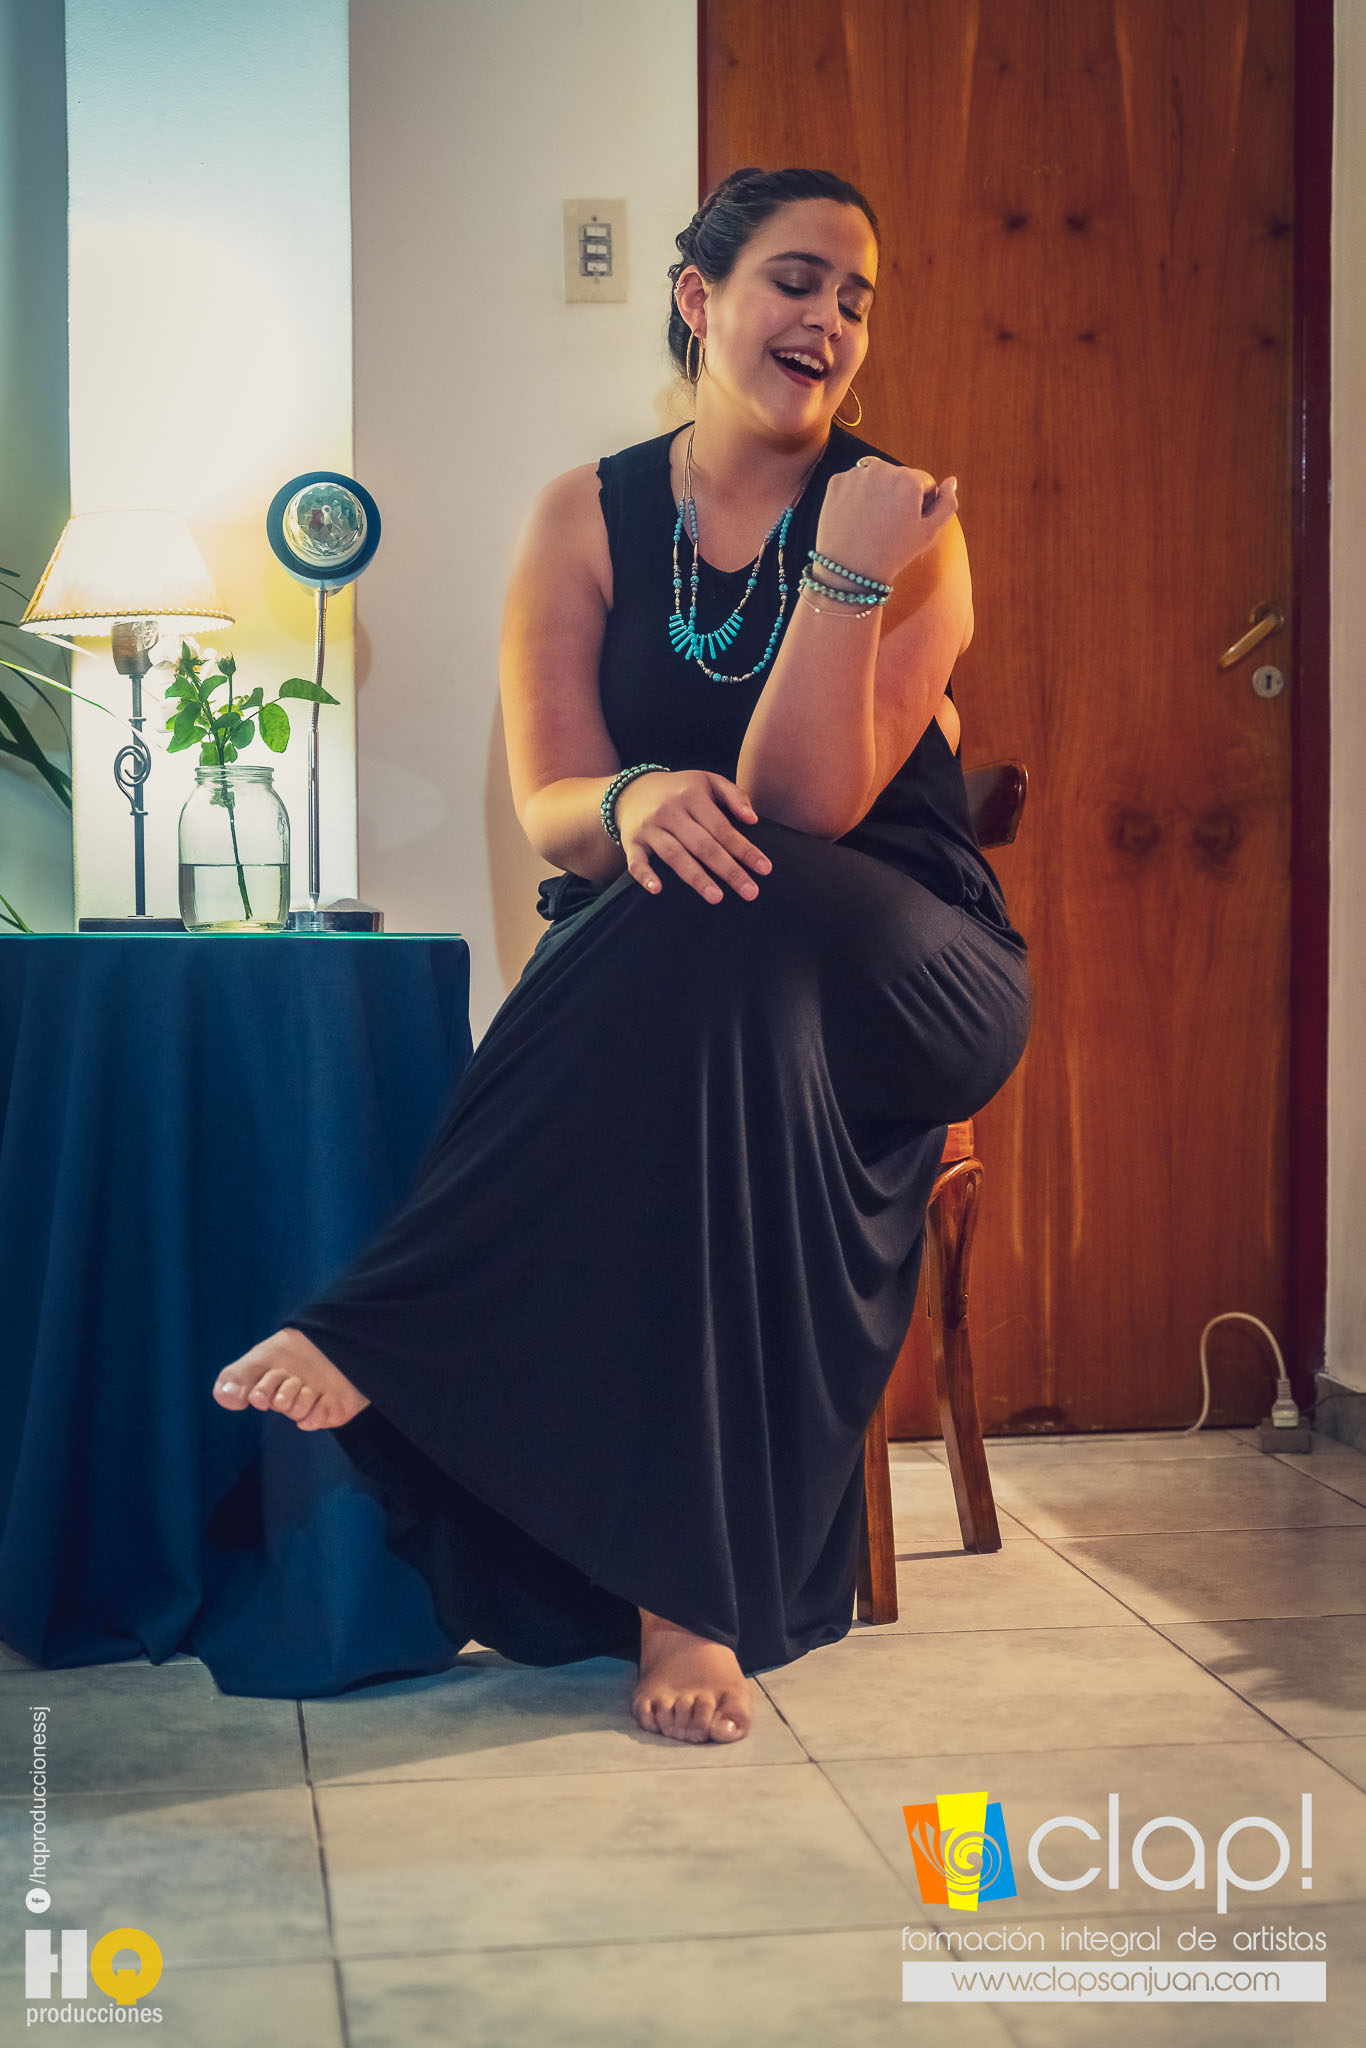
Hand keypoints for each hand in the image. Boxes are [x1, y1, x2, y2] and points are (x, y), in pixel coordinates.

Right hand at [613, 769, 772, 903]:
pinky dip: (644, 875)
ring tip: (716, 897)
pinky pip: (636, 861)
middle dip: (728, 870)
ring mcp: (650, 827)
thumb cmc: (680, 790)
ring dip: (695, 877)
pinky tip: (657, 890)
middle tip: (750, 892)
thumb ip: (734, 795)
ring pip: (675, 855)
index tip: (765, 869)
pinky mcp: (631, 841)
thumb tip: (753, 819)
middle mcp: (670, 811)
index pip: (722, 828)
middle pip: (703, 845)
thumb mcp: (708, 781)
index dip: (744, 849)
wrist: (633, 789)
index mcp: (692, 796)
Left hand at [812, 461, 957, 589]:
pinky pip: (855, 483)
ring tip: (873, 523)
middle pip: (900, 477)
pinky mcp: (836, 482)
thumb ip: (947, 504)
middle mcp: (882, 468)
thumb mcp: (929, 533)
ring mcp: (856, 474)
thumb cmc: (893, 553)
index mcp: (909, 478)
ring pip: (877, 478)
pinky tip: (856, 518)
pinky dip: (857, 496)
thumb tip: (951, 481)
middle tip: (890, 526)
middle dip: (900, 495)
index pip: (925, 482)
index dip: (922, 505)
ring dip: (879, 493)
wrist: (849, 571)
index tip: (910, 524)